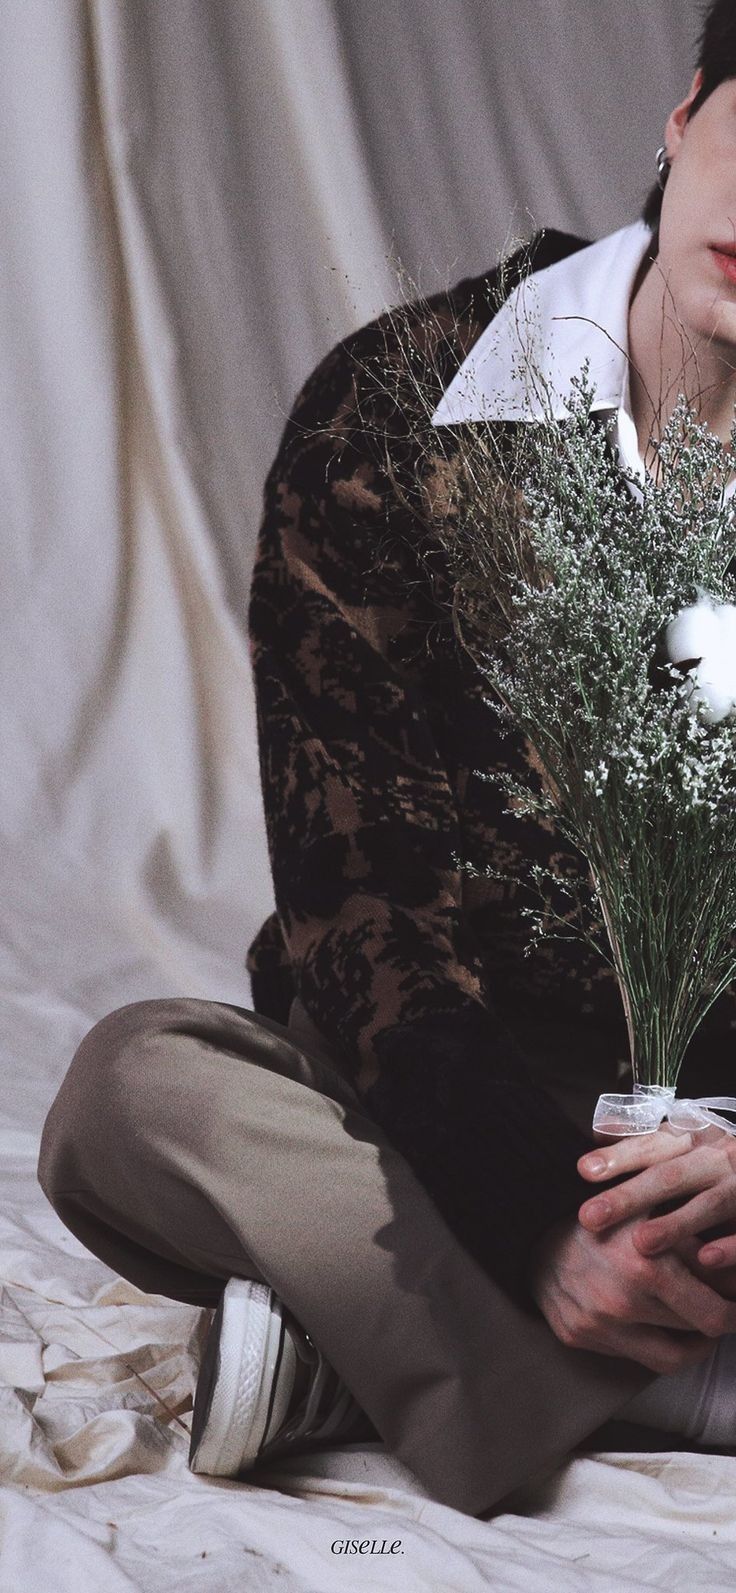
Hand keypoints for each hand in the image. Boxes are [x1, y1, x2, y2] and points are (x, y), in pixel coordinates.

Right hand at [528, 1207, 735, 1371]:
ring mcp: (598, 1325)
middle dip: (718, 1322)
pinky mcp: (579, 1338)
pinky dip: (652, 1340)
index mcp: (647, 1266)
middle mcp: (622, 1303)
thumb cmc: (603, 1211)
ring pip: (670, 1358)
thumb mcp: (653, 1207)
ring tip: (697, 1322)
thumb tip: (733, 1265)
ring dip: (691, 1342)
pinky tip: (656, 1318)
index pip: (715, 1314)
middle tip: (725, 1309)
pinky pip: (633, 1355)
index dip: (735, 1309)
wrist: (533, 1224)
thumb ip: (696, 1236)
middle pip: (697, 1336)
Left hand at [577, 1127, 735, 1282]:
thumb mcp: (684, 1146)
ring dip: (677, 1224)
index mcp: (696, 1138)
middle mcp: (720, 1157)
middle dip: (630, 1196)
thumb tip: (599, 1128)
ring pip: (711, 1203)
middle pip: (671, 1174)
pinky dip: (730, 1246)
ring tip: (641, 1244)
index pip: (652, 1144)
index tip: (582, 1169)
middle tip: (589, 1217)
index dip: (619, 1156)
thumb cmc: (715, 1169)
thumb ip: (643, 1141)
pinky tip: (706, 1259)